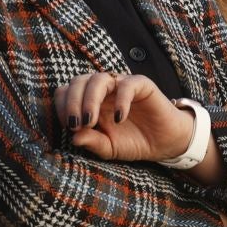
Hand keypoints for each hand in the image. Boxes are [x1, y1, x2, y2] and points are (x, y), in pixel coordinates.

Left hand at [57, 73, 194, 162]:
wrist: (164, 142)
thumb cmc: (133, 141)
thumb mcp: (109, 148)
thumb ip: (92, 142)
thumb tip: (74, 138)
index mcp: (89, 101)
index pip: (66, 92)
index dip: (62, 106)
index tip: (69, 126)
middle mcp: (102, 90)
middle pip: (78, 82)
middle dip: (72, 102)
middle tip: (75, 124)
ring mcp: (120, 85)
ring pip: (99, 79)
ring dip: (90, 100)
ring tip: (91, 122)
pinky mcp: (141, 85)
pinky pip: (127, 85)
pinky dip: (120, 100)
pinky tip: (119, 118)